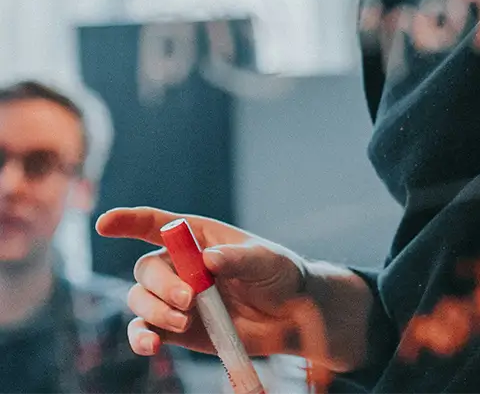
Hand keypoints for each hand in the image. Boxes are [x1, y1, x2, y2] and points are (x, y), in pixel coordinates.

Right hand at [95, 207, 310, 360]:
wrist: (288, 316)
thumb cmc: (277, 274)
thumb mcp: (265, 260)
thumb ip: (238, 259)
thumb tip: (208, 260)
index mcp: (199, 237)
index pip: (156, 224)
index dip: (128, 221)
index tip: (104, 224)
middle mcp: (181, 265)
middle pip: (147, 268)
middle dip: (162, 284)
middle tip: (189, 299)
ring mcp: (175, 298)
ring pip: (140, 300)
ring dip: (154, 311)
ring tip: (185, 321)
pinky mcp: (175, 328)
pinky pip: (144, 331)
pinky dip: (141, 338)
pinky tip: (152, 346)